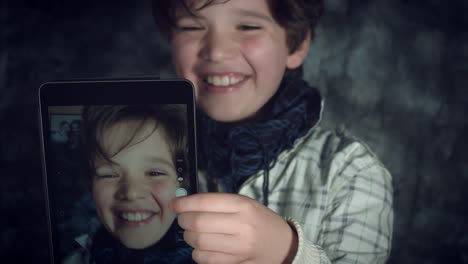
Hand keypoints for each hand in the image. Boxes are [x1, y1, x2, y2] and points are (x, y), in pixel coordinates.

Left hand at [170, 193, 297, 263]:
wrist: (283, 245)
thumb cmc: (260, 220)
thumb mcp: (246, 204)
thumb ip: (219, 203)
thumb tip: (186, 205)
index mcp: (243, 206)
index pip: (205, 202)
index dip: (184, 203)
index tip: (174, 204)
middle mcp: (241, 226)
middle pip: (198, 223)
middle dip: (183, 221)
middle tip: (183, 220)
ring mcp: (239, 248)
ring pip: (198, 242)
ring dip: (189, 237)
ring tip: (193, 234)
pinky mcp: (235, 263)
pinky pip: (204, 259)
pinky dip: (197, 253)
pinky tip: (202, 248)